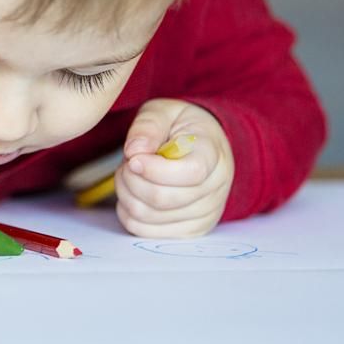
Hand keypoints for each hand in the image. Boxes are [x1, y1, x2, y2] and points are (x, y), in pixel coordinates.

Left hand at [115, 98, 233, 237]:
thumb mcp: (164, 112)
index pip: (191, 173)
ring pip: (152, 217)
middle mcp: (216, 188)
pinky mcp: (190, 230)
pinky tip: (131, 194)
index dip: (155, 169)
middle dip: (133, 180)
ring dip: (127, 195)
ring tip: (129, 175)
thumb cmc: (181, 126)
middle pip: (165, 199)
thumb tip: (134, 151)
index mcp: (214, 155)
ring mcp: (205, 213)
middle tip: (126, 163)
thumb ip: (149, 126)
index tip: (133, 158)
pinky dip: (129, 213)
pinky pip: (148, 232)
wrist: (202, 144)